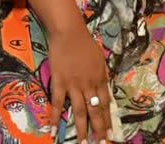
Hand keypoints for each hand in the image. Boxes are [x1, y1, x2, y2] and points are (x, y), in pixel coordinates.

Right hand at [48, 27, 111, 143]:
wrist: (69, 32)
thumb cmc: (85, 43)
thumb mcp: (100, 59)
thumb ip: (101, 76)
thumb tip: (104, 89)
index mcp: (100, 79)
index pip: (106, 104)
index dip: (108, 120)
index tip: (110, 134)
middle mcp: (89, 85)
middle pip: (95, 111)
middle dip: (99, 129)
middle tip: (101, 143)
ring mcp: (73, 85)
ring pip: (79, 111)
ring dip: (81, 129)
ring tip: (83, 143)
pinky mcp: (59, 83)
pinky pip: (57, 103)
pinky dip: (55, 118)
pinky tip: (53, 131)